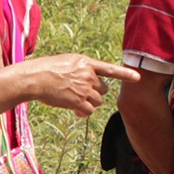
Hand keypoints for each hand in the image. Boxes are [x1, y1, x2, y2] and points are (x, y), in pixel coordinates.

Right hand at [25, 54, 139, 116]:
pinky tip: (75, 109)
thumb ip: (82, 71)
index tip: (137, 77)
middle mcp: (88, 75)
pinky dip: (84, 112)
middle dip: (95, 93)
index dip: (125, 74)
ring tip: (75, 101)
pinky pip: (90, 110)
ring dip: (89, 103)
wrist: (35, 78)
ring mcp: (84, 88)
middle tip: (81, 93)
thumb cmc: (47, 70)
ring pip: (98, 101)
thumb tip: (90, 87)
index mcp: (86, 63)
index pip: (109, 69)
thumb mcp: (67, 62)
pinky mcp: (78, 101)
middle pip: (104, 89)